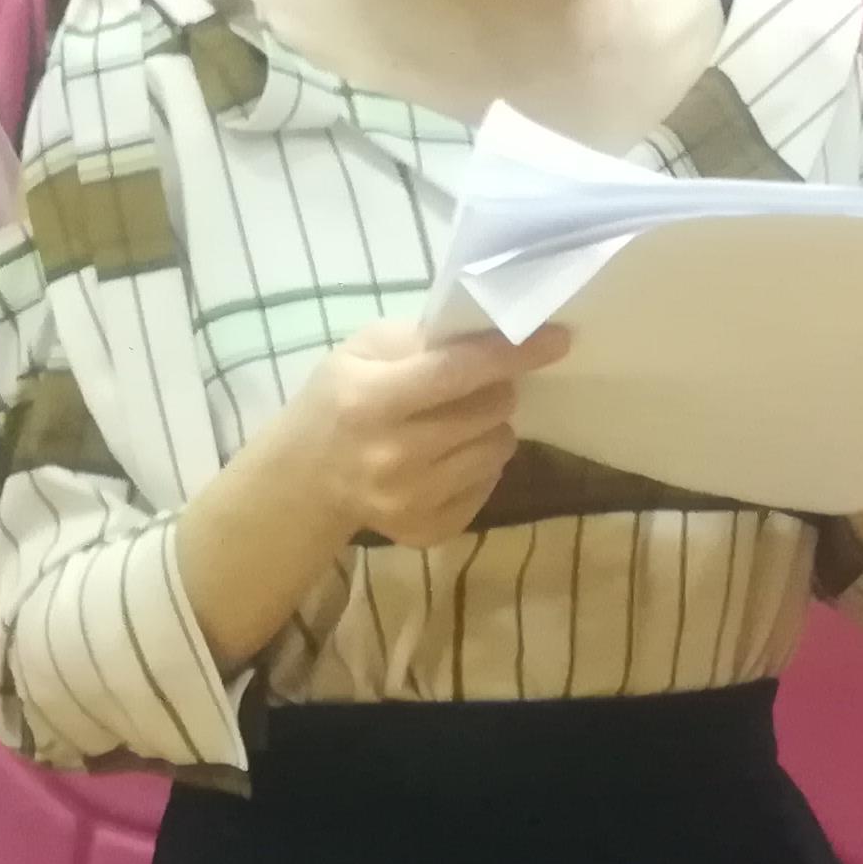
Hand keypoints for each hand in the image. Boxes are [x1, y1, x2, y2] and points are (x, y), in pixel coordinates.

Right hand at [275, 322, 568, 549]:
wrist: (305, 479)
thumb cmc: (338, 400)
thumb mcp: (361, 352)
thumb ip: (422, 338)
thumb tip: (492, 332)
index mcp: (370, 401)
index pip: (457, 373)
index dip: (511, 354)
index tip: (558, 339)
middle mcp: (392, 456)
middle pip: (488, 413)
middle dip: (496, 390)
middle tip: (479, 386)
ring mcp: (411, 501)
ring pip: (498, 451)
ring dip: (491, 429)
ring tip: (461, 422)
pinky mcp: (427, 531)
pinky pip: (488, 488)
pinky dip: (480, 466)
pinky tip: (450, 457)